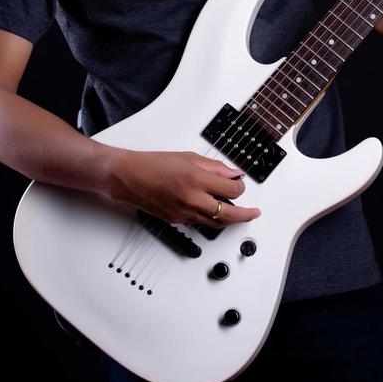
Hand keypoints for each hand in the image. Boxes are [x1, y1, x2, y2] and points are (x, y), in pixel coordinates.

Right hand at [104, 150, 261, 225]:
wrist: (128, 177)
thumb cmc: (154, 163)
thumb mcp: (189, 157)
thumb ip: (215, 168)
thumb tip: (234, 174)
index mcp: (197, 179)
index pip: (232, 189)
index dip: (240, 186)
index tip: (240, 183)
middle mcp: (192, 199)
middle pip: (229, 214)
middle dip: (246, 215)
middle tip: (254, 213)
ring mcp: (184, 213)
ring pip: (216, 223)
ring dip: (229, 219)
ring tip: (238, 214)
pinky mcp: (177, 221)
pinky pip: (200, 222)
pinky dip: (210, 218)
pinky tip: (212, 211)